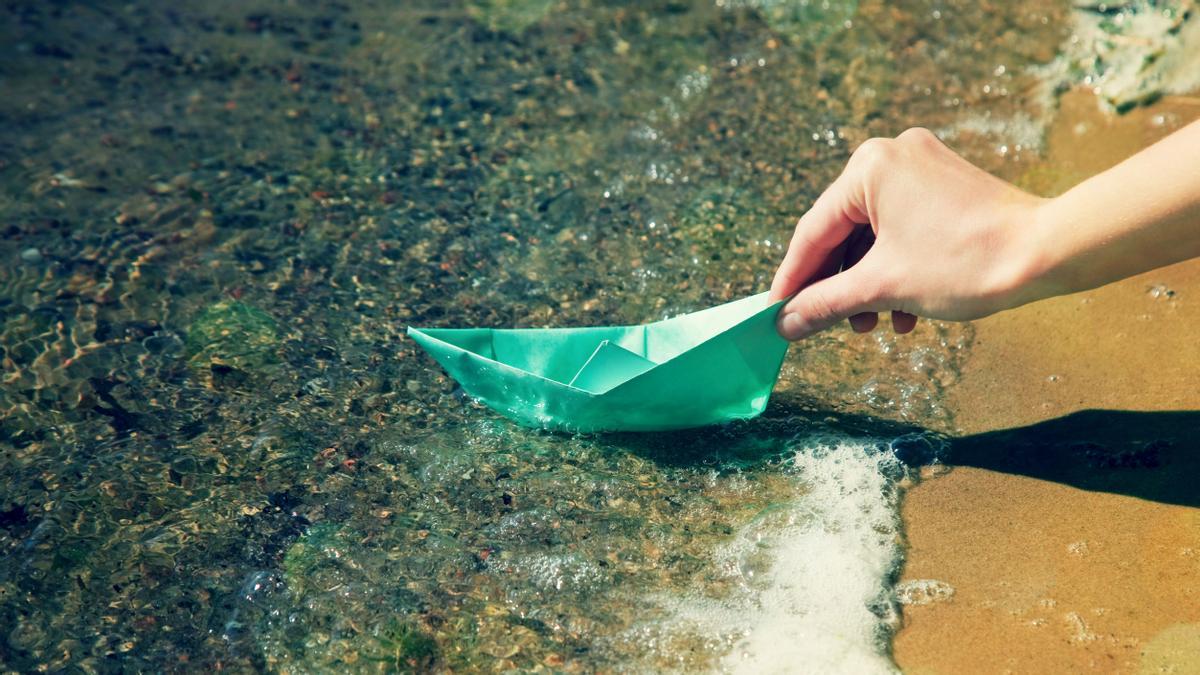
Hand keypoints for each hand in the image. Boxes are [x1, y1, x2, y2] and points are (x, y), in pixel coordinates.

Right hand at [769, 128, 1045, 339]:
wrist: (1049, 252)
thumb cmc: (967, 262)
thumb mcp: (882, 288)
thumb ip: (825, 304)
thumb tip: (785, 324)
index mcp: (869, 168)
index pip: (813, 232)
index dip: (792, 280)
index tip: (773, 314)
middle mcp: (892, 156)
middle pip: (843, 233)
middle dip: (837, 287)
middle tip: (823, 328)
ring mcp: (922, 167)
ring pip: (873, 236)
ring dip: (868, 285)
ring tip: (873, 327)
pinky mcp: (945, 185)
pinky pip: (902, 229)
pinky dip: (896, 268)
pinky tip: (904, 311)